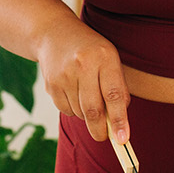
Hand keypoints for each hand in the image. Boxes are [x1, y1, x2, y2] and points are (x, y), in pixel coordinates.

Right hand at [37, 18, 130, 142]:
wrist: (54, 33)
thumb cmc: (90, 50)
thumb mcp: (110, 59)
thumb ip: (118, 88)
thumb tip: (119, 124)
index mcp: (104, 57)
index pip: (113, 95)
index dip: (119, 120)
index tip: (123, 139)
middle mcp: (83, 64)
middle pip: (93, 109)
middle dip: (100, 130)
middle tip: (104, 137)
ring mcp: (64, 74)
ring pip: (79, 112)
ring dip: (87, 116)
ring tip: (88, 98)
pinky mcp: (50, 84)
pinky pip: (65, 110)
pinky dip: (73, 110)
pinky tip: (74, 93)